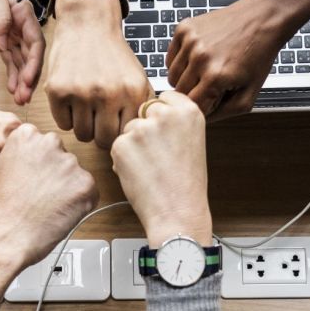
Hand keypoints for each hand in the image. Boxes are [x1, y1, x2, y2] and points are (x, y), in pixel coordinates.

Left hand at [0, 0, 43, 104]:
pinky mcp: (2, 39)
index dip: (34, 62)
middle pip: (30, 57)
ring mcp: (12, 34)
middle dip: (29, 78)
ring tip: (20, 100)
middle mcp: (22, 27)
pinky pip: (10, 60)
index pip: (35, 42)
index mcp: (24, 14)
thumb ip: (1, 17)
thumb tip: (3, 41)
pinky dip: (12, 75)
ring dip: (22, 81)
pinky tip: (13, 90)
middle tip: (25, 97)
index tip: (28, 79)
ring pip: (21, 62)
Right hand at [0, 123, 99, 266]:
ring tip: (48, 207)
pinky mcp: (86, 183)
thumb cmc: (2, 209)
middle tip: (42, 195)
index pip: (44, 144)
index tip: (33, 178)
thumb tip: (42, 161)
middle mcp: (50, 143)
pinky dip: (80, 204)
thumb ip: (25, 156)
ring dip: (68, 189)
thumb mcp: (4, 167)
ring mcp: (70, 163)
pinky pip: (89, 192)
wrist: (8, 234)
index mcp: (26, 135)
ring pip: (76, 175)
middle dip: (56, 174)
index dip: (40, 165)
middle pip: (62, 156)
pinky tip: (59, 213)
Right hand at [46, 0, 151, 148]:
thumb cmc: (113, 56)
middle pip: (103, 140)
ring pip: (82, 135)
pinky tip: (72, 102)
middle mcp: (108, 94)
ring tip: (86, 110)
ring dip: (84, 126)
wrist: (88, 24)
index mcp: (132, 92)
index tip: (115, 126)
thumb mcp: (138, 78)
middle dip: (101, 134)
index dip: (119, 134)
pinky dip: (67, 117)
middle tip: (99, 121)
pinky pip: (63, 124)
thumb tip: (141, 137)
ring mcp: (81, 93)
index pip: (126, 135)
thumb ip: (142, 108)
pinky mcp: (58, 91)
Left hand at [110, 91, 211, 246]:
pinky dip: (123, 160)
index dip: (161, 118)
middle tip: (159, 157)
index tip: (166, 133)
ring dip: (133, 146)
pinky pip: (117, 146)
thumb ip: (175, 123)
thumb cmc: (186, 185)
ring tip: (152, 169)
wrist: (178, 212)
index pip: (164, 98)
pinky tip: (140, 175)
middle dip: (146, 130)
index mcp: (188, 111)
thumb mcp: (192, 142)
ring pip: (129, 129)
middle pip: (144, 112)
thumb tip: (153, 114)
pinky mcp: (122, 144)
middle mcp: (165, 114)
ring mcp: (142, 128)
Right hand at [166, 0, 288, 119]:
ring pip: (172, 76)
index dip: (202, 107)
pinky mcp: (184, 29)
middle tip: (211, 85)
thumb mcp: (249, 95)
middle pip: (179, 93)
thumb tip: (201, 121)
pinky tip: (198, 58)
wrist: (262, 18)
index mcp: (215, 77)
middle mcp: (199, 57)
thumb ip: (223, 114)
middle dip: (193, 93)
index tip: (213, 101)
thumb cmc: (258, 55)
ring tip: (204, 71)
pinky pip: (170, 58)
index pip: (191, 107)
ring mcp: (190, 41)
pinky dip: (180, 62)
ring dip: (185, 79)